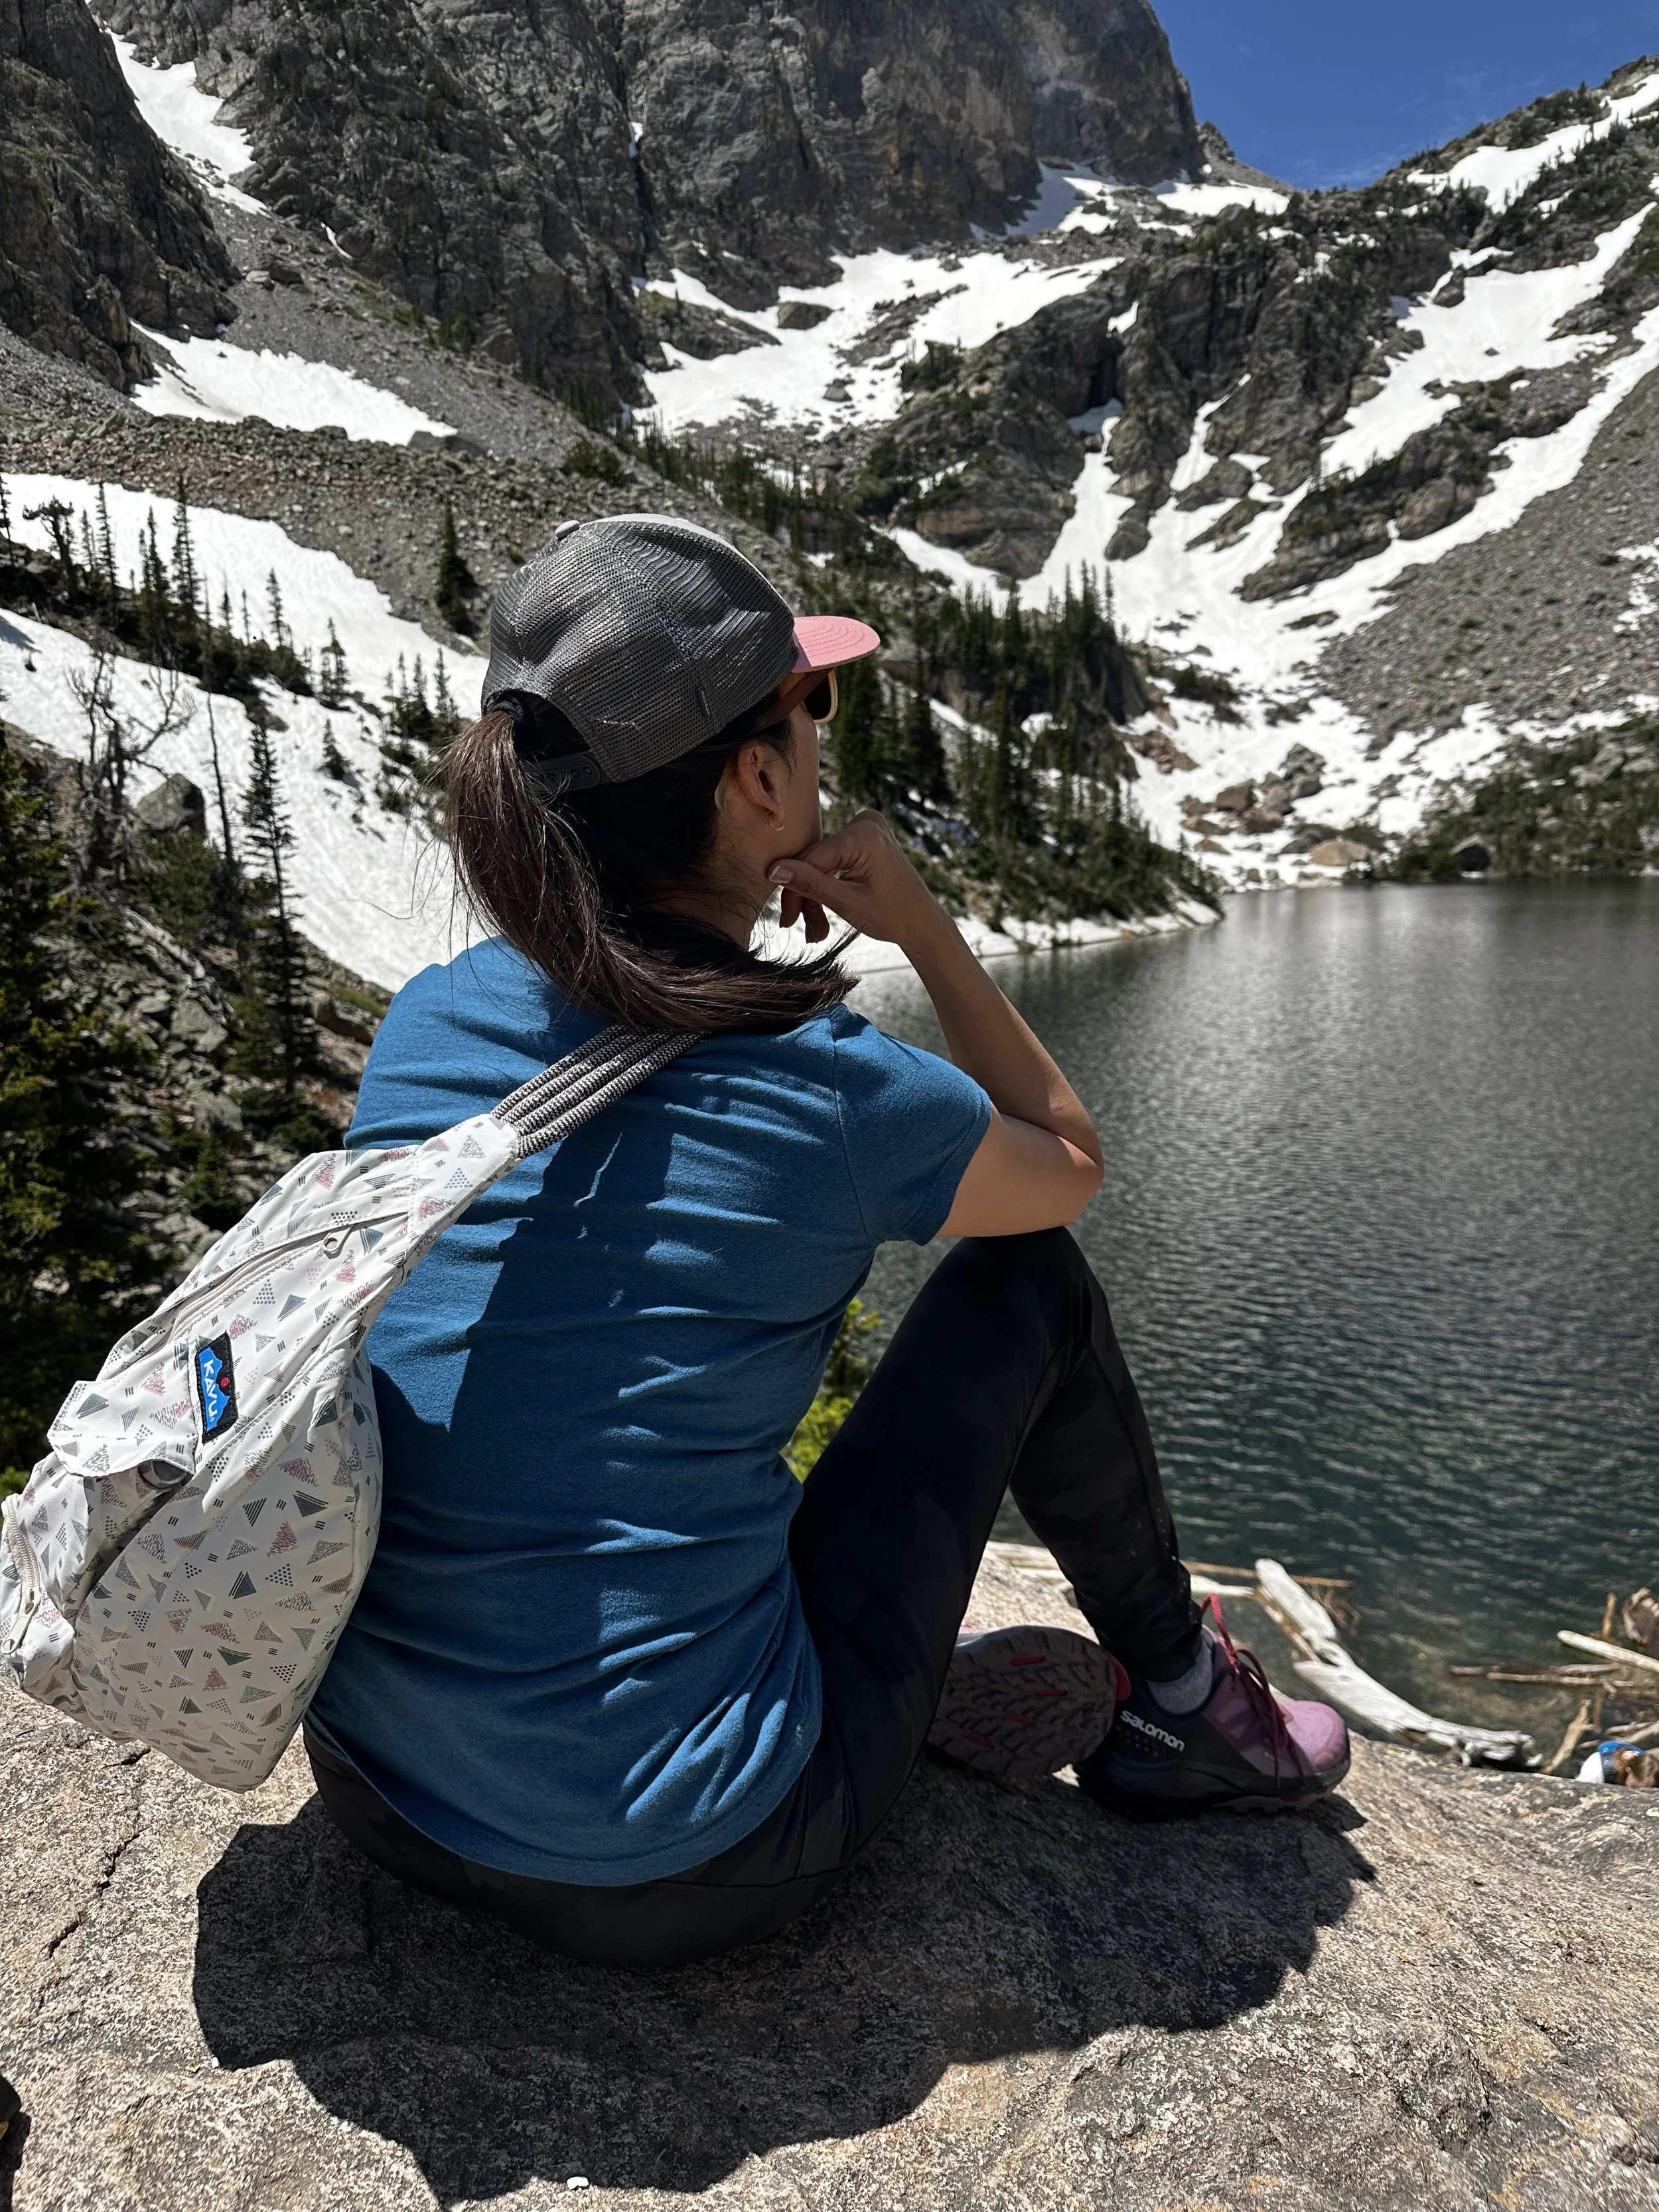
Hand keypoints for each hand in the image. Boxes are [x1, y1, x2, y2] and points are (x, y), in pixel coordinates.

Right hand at [769, 810, 944, 949]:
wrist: (922, 922)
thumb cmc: (892, 915)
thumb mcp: (846, 902)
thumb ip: (810, 884)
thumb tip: (774, 870)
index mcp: (863, 835)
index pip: (811, 858)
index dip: (792, 888)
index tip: (785, 918)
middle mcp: (865, 823)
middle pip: (815, 860)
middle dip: (804, 894)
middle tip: (793, 924)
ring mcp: (867, 827)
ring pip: (822, 862)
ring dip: (814, 892)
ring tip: (814, 928)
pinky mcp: (866, 837)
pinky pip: (834, 859)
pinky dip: (827, 883)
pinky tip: (821, 909)